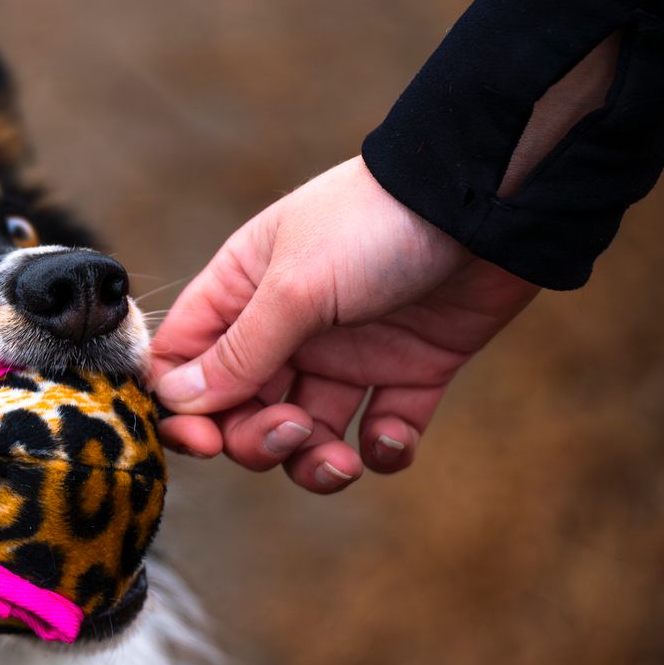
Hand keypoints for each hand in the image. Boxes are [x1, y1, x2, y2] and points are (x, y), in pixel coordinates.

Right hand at [149, 156, 538, 492]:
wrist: (488, 202)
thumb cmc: (376, 224)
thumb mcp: (296, 287)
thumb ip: (239, 352)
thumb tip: (175, 401)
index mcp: (243, 293)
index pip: (185, 363)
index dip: (184, 409)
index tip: (203, 441)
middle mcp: (286, 329)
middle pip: (241, 411)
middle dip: (257, 439)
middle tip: (291, 431)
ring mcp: (347, 354)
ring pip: (305, 433)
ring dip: (313, 461)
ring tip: (341, 462)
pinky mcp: (407, 373)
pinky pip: (378, 433)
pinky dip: (381, 450)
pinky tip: (393, 437)